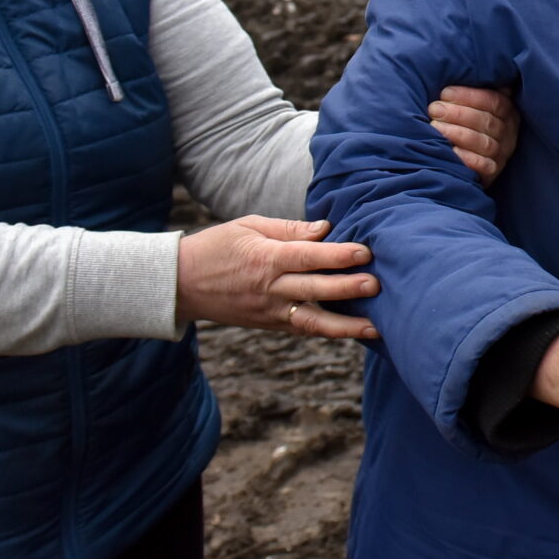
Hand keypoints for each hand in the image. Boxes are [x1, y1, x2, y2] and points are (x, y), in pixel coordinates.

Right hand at [175, 215, 378, 339]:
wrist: (181, 285)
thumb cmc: (216, 247)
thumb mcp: (248, 226)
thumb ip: (288, 229)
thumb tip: (325, 229)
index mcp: (265, 259)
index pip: (307, 257)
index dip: (337, 255)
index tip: (365, 252)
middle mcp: (270, 289)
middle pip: (315, 291)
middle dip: (347, 289)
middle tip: (377, 285)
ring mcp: (270, 312)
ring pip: (312, 322)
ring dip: (345, 326)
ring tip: (375, 327)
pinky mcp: (269, 325)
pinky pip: (302, 328)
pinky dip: (328, 331)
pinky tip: (353, 331)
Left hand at [428, 85, 520, 186]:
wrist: (453, 158)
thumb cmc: (456, 120)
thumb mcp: (465, 102)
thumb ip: (467, 91)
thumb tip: (460, 67)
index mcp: (506, 111)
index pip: (494, 101)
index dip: (469, 96)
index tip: (444, 93)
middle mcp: (508, 132)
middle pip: (487, 121)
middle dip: (458, 114)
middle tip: (434, 109)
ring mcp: (501, 154)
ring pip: (485, 143)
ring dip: (458, 134)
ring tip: (435, 128)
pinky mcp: (492, 173)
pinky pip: (483, 166)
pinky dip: (466, 159)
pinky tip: (449, 152)